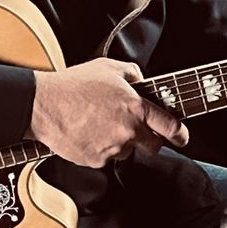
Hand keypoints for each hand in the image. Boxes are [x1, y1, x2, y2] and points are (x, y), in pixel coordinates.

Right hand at [27, 59, 187, 167]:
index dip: (181, 134)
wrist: (43, 105)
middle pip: (153, 146)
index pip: (169, 126)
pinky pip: (105, 158)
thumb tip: (142, 81)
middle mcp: (127, 131)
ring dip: (120, 142)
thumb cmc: (73, 84)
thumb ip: (132, 74)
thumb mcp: (108, 67)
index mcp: (135, 108)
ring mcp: (112, 148)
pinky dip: (100, 149)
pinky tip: (87, 133)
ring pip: (126, 152)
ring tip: (99, 125)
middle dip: (148, 139)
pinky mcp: (95, 160)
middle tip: (133, 128)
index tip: (183, 137)